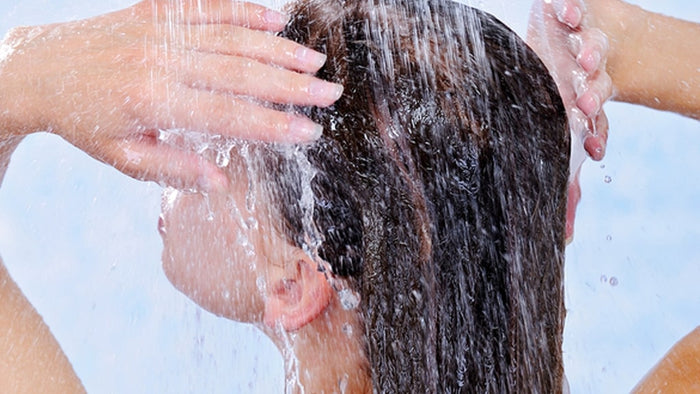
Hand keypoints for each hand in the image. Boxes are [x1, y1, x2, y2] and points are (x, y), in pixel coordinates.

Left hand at [0, 0, 342, 191]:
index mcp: (154, 102)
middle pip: (241, 74)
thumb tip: (222, 184)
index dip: (274, 125)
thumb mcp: (123, 158)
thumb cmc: (84, 121)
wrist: (41, 68)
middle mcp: (162, 62)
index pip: (229, 116)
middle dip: (291, 86)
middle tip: (330, 94)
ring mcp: (161, 32)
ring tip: (315, 63)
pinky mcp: (157, 12)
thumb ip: (174, 168)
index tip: (310, 132)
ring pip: (231, 39)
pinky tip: (276, 20)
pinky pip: (208, 9)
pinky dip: (245, 12)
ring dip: (278, 51)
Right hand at [528, 0, 612, 240]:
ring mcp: (582, 38)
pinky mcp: (572, 9)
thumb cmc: (566, 89)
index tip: (593, 150)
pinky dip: (571, 6)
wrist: (584, 29)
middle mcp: (587, 70)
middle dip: (592, 94)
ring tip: (585, 57)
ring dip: (589, 53)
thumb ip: (565, 183)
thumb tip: (566, 240)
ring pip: (591, 45)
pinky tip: (567, 12)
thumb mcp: (564, 136)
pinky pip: (575, 5)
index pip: (593, 120)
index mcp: (586, 100)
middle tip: (586, 105)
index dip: (594, 134)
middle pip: (595, 82)